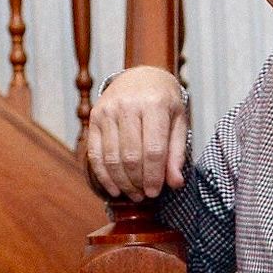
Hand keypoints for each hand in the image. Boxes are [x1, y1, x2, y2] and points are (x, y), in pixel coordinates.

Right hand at [87, 66, 187, 200]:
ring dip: (122, 182)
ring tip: (134, 194)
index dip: (154, 176)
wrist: (141, 76)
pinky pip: (96, 153)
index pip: (153, 149)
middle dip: (138, 182)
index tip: (156, 193)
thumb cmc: (164, 102)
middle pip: (131, 156)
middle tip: (145, 196)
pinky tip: (114, 189)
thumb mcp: (178, 122)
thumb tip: (176, 183)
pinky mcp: (94, 117)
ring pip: (112, 157)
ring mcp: (108, 111)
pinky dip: (104, 176)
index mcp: (155, 104)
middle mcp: (128, 105)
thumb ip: (177, 153)